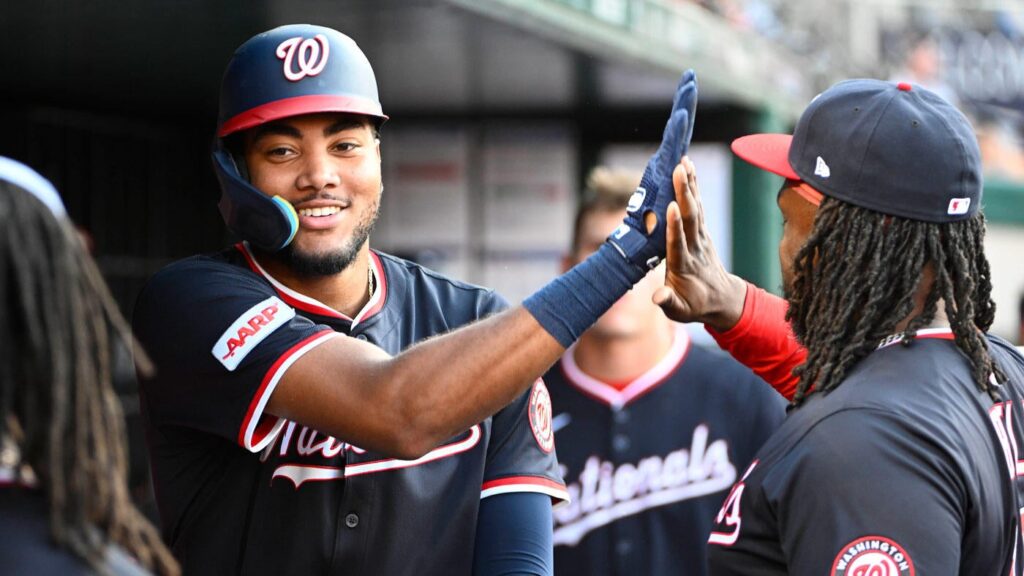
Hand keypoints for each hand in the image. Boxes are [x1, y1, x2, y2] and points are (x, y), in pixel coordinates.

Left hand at [607, 70, 696, 272]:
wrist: (637, 246)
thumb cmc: (644, 235)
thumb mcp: (651, 214)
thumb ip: (658, 200)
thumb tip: (661, 187)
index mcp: (663, 170)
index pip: (674, 136)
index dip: (681, 115)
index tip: (686, 91)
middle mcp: (665, 165)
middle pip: (677, 127)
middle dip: (684, 100)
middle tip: (690, 74)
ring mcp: (665, 168)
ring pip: (676, 131)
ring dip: (683, 106)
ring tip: (688, 83)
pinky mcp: (666, 174)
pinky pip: (673, 146)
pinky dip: (678, 129)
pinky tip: (681, 114)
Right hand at [653, 157, 746, 331]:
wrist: (721, 299)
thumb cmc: (693, 305)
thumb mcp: (679, 311)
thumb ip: (668, 302)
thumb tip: (658, 297)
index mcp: (684, 266)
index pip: (678, 244)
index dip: (675, 226)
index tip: (671, 207)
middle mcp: (695, 248)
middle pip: (690, 218)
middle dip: (684, 194)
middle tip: (678, 170)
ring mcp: (701, 238)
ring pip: (696, 208)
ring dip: (690, 185)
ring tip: (683, 162)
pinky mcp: (702, 231)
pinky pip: (698, 206)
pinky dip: (693, 188)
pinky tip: (689, 170)